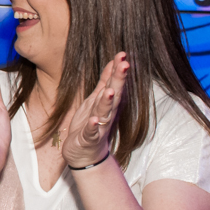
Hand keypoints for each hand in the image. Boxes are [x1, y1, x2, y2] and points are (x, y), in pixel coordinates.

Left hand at [61, 52, 127, 168]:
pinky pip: (92, 132)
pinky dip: (93, 127)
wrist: (85, 154)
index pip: (114, 83)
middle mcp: (106, 113)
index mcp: (107, 103)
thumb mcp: (96, 99)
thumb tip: (114, 62)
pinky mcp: (89, 139)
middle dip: (119, 80)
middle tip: (125, 65)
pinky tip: (94, 120)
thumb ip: (105, 81)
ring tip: (110, 90)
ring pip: (104, 112)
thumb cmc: (91, 124)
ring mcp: (99, 127)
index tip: (123, 54)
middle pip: (114, 95)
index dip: (118, 69)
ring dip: (107, 102)